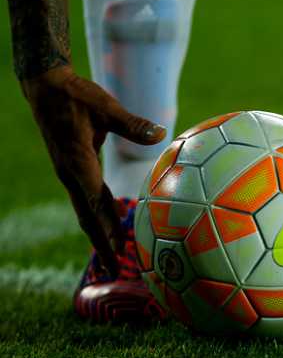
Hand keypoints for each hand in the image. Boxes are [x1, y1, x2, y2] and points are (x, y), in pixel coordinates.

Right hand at [21, 66, 165, 276]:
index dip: (106, 232)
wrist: (46, 88)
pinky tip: (115, 219)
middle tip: (117, 269)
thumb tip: (161, 134)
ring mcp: (70, 172)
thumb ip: (132, 125)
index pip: (94, 205)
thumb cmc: (76, 96)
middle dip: (102, 243)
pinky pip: (88, 196)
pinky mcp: (73, 167)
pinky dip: (101, 212)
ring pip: (87, 209)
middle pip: (88, 217)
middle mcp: (70, 174)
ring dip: (102, 231)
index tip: (117, 254)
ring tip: (119, 252)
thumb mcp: (106, 107)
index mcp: (77, 164)